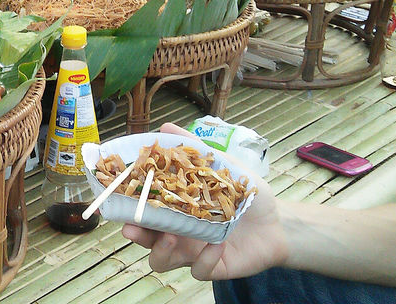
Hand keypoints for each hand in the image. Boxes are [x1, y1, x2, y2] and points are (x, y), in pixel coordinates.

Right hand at [122, 123, 287, 281]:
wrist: (277, 222)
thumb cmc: (245, 195)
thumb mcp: (221, 166)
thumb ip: (194, 148)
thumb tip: (165, 126)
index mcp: (173, 207)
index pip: (142, 208)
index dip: (127, 205)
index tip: (118, 197)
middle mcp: (176, 231)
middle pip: (145, 238)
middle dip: (136, 233)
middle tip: (132, 226)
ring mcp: (191, 251)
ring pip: (161, 261)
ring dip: (161, 251)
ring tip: (172, 237)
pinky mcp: (211, 267)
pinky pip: (198, 270)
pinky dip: (204, 260)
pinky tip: (216, 245)